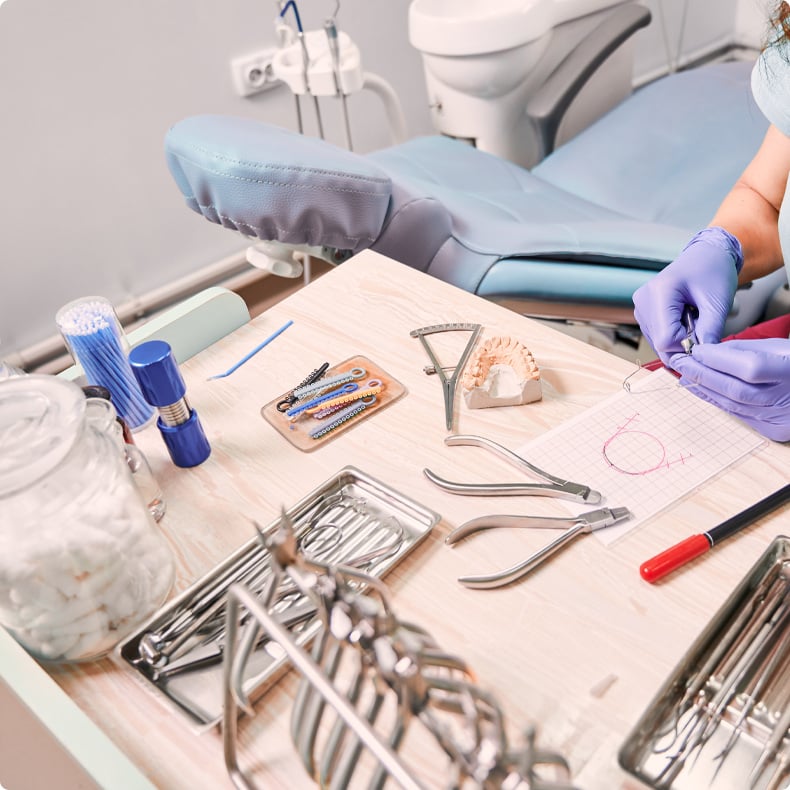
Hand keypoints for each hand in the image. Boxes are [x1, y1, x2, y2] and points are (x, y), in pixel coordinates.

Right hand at [633, 227, 742, 365]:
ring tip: (695, 319)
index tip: (706, 339)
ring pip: (659, 344)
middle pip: (660, 344)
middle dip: (685, 344)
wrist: (706, 256)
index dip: (688, 346)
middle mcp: (643, 302)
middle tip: (703, 328)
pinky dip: (675, 336)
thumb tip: (704, 357)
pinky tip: (686, 320)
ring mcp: (640, 308)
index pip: (666, 339)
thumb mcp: (718, 302)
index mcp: (658, 293)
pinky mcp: (643, 314)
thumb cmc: (713, 271)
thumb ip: (710, 331)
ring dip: (680, 340)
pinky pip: (658, 337)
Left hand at [670, 338, 789, 441]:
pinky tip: (701, 390)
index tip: (696, 351)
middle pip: (736, 389)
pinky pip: (738, 414)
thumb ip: (744, 350)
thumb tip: (708, 352)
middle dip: (703, 374)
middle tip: (681, 363)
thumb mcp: (780, 347)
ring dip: (704, 389)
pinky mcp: (773, 431)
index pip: (750, 366)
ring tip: (685, 376)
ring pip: (733, 404)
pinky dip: (717, 401)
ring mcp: (781, 418)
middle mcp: (788, 398)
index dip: (719, 359)